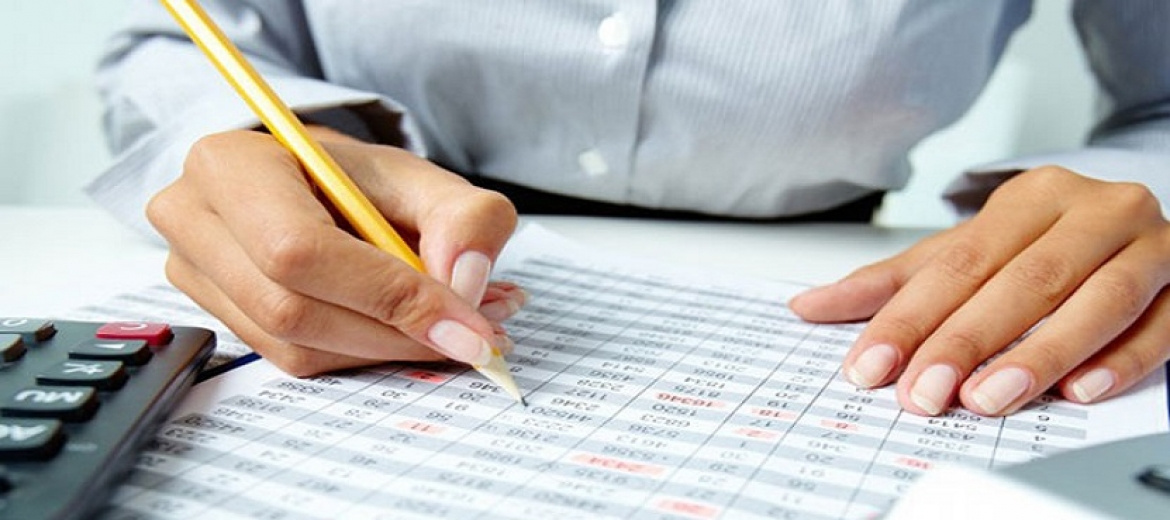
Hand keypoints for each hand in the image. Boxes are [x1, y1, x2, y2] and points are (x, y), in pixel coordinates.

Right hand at [148, 128, 525, 375]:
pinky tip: (411, 332)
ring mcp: (193, 275)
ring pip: (296, 347)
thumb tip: (466, 280)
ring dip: (387, 350)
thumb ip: (465, 216)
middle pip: (293, 309)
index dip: (388, 295)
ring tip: (456, 327)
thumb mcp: (422, 178)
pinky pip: (296, 359)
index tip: (467, 324)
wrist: (311, 187)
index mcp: (230, 165)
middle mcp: (192, 219)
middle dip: (395, 332)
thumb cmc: (358, 180)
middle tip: (474, 334)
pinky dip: (365, 355)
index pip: (299, 249)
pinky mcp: (218, 318)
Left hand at [790, 166, 1169, 415]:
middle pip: (1022, 280)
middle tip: (922, 393)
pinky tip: (1080, 390)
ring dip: (1039, 354)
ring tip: (987, 397)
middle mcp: (1093, 211)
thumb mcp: (968, 253)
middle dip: (965, 341)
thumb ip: (895, 283)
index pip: (959, 262)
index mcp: (1031, 197)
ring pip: (1095, 300)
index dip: (910, 318)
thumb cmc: (1044, 245)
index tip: (870, 366)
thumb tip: (807, 307)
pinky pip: (1162, 324)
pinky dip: (1122, 360)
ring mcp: (1149, 246)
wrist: (1136, 224)